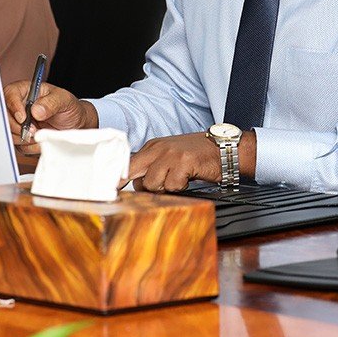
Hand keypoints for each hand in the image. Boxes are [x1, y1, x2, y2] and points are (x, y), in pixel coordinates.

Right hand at [4, 81, 96, 152]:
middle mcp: (19, 106)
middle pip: (6, 116)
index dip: (14, 107)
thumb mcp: (64, 100)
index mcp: (26, 91)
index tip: (23, 118)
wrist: (76, 123)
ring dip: (24, 138)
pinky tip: (41, 141)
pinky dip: (30, 146)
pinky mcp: (22, 136)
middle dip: (18, 126)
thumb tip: (36, 110)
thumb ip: (51, 103)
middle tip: (34, 130)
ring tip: (41, 134)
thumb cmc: (69, 107)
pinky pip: (19, 145)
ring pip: (10, 132)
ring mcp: (19, 122)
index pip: (10, 95)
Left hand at [128, 131, 255, 191]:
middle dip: (142, 187)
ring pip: (152, 184)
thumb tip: (133, 185)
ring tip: (179, 180)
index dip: (119, 180)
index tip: (112, 190)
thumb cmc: (199, 155)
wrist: (225, 148)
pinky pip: (172, 186)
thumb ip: (152, 167)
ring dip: (166, 188)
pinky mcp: (183, 162)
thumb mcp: (171, 156)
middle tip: (157, 189)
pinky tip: (189, 178)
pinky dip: (181, 187)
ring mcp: (170, 155)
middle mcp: (158, 148)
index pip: (127, 164)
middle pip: (134, 175)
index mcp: (152, 146)